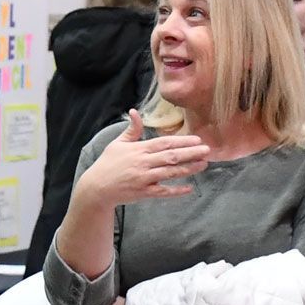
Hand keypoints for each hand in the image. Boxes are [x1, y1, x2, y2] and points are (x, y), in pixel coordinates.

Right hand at [77, 109, 209, 210]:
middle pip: (171, 157)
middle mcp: (143, 163)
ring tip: (204, 164)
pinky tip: (189, 188)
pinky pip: (163, 191)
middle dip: (191, 153)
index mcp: (138, 150)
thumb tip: (135, 111)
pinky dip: (176, 190)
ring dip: (188, 169)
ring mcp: (144, 179)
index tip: (197, 139)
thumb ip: (131, 129)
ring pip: (170, 173)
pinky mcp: (143, 193)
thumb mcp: (117, 143)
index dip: (181, 141)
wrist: (97, 187)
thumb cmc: (107, 164)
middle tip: (207, 150)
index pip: (164, 143)